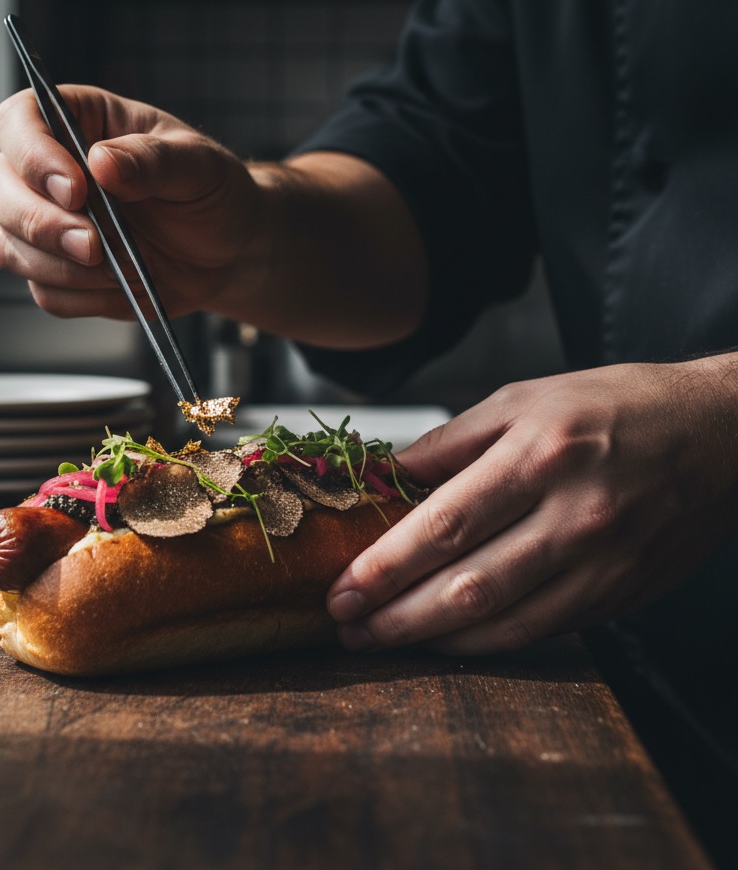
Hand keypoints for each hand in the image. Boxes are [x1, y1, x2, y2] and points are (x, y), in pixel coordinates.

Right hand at [0, 86, 264, 321]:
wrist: (228, 250)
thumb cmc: (211, 192)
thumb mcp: (198, 165)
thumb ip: (152, 160)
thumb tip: (103, 162)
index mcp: (77, 121)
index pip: (17, 121)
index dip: (32, 155)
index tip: (75, 188)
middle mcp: (48, 171)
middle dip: (40, 224)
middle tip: (95, 243)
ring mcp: (46, 225)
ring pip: (10, 247)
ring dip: (64, 266)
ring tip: (124, 264)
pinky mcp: (58, 273)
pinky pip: (44, 291)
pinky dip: (84, 296)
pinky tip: (124, 283)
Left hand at [327, 356, 737, 653]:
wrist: (724, 432)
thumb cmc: (618, 405)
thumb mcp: (524, 397)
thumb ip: (450, 442)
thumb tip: (386, 477)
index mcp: (542, 453)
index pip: (445, 524)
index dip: (385, 565)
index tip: (341, 587)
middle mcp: (575, 513)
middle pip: (468, 584)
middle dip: (397, 615)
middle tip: (347, 627)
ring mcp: (604, 561)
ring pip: (505, 621)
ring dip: (434, 639)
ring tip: (382, 641)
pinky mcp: (622, 592)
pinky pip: (543, 631)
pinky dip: (488, 643)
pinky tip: (447, 641)